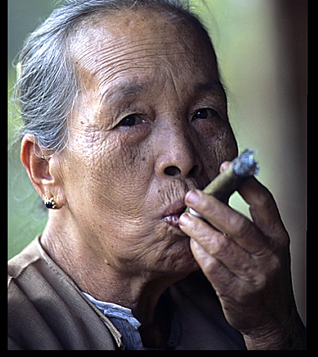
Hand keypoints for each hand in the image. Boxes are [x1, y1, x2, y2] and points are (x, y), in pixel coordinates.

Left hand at [179, 166, 305, 349]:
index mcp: (277, 237)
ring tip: (186, 218)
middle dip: (212, 207)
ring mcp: (253, 275)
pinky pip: (212, 267)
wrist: (273, 317)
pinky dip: (199, 252)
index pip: (264, 203)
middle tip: (192, 196)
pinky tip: (192, 242)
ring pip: (221, 246)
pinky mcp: (236, 292)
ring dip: (199, 229)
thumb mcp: (268, 246)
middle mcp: (268, 255)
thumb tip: (219, 192)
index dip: (245, 182)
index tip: (226, 167)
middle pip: (238, 224)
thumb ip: (250, 222)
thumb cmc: (265, 273)